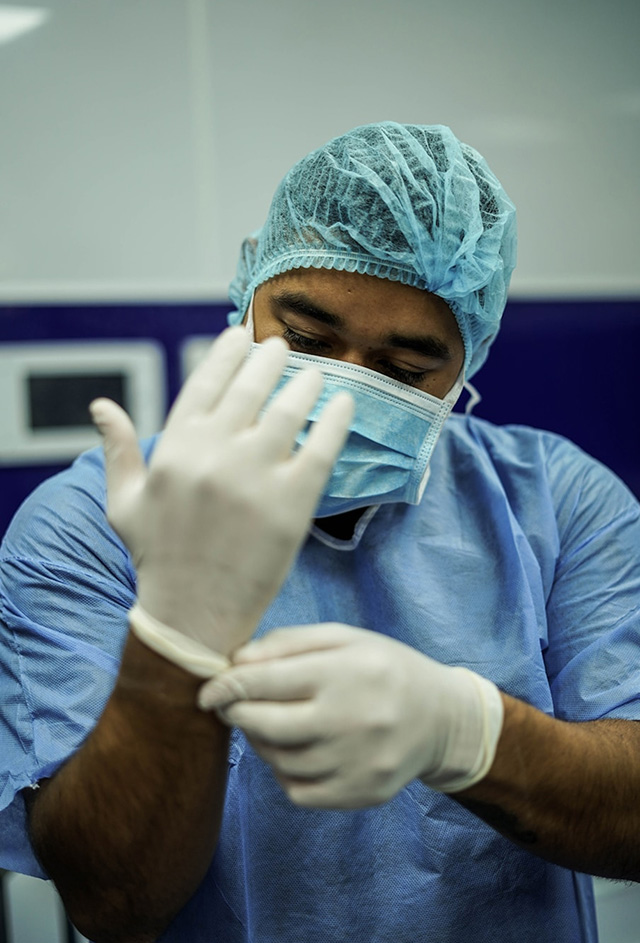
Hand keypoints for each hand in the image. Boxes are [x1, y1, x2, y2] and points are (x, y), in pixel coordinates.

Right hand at [90, 327, 352, 655]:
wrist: (193, 615)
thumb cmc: (158, 557)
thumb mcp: (124, 502)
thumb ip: (117, 450)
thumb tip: (101, 405)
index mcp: (174, 448)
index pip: (205, 382)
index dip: (226, 352)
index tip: (241, 334)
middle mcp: (214, 454)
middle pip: (251, 388)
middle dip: (270, 359)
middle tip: (283, 347)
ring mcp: (255, 477)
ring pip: (289, 411)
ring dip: (306, 383)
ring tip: (316, 374)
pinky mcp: (291, 504)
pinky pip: (321, 448)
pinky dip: (335, 421)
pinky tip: (344, 404)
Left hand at [199, 623, 503, 807]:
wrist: (441, 718)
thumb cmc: (383, 668)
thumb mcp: (343, 638)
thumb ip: (287, 643)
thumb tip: (235, 662)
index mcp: (343, 672)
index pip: (264, 681)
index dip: (226, 686)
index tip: (207, 691)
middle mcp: (349, 720)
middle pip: (264, 725)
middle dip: (237, 714)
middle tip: (232, 706)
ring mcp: (354, 763)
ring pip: (277, 760)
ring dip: (262, 741)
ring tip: (275, 722)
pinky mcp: (358, 794)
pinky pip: (297, 789)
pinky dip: (286, 770)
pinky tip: (299, 749)